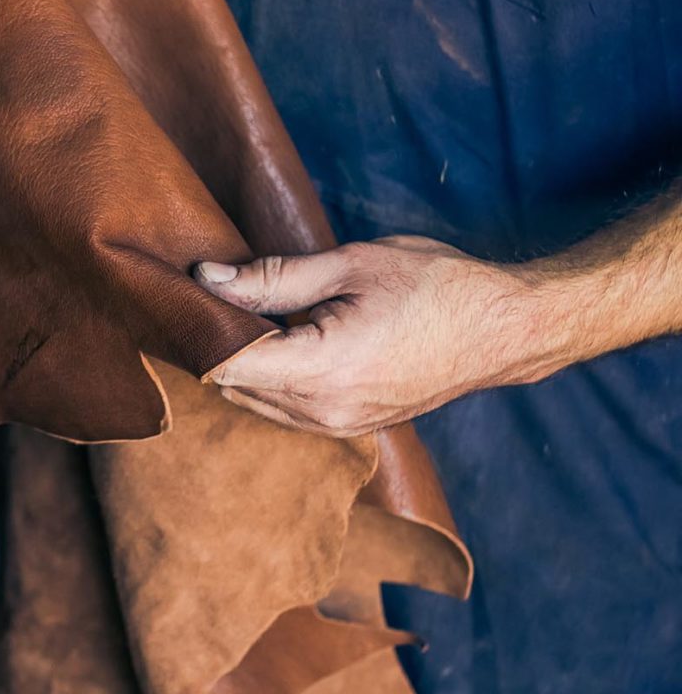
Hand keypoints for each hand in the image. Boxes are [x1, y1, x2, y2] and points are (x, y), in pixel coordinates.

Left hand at [192, 236, 565, 435]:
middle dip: (218, 344)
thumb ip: (272, 278)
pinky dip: (272, 379)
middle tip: (217, 294)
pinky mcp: (351, 427)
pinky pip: (286, 410)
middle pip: (234, 386)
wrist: (506, 329)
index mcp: (322, 371)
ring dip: (244, 364)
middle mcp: (325, 412)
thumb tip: (206, 279)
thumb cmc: (437, 287)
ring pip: (256, 401)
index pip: (226, 367)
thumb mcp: (351, 265)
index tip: (187, 297)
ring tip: (253, 312)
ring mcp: (339, 427)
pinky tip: (281, 339)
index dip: (199, 332)